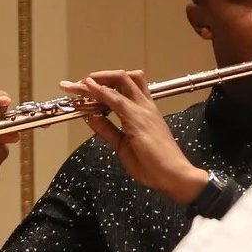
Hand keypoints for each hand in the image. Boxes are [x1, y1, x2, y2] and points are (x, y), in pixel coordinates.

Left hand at [61, 69, 208, 204]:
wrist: (173, 175)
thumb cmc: (153, 164)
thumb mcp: (122, 145)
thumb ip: (107, 130)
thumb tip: (91, 117)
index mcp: (144, 112)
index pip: (124, 88)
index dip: (104, 85)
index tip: (84, 89)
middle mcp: (144, 106)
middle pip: (123, 77)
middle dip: (99, 76)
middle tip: (79, 83)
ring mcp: (142, 109)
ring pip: (119, 81)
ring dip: (95, 80)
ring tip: (78, 85)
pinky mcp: (137, 118)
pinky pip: (115, 99)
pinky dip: (99, 91)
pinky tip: (87, 89)